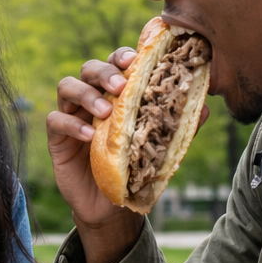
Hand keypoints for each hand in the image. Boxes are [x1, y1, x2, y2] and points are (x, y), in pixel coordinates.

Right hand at [48, 47, 211, 262]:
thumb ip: (177, 125)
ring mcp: (72, 115)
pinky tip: (87, 136)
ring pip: (67, 86)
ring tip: (105, 111)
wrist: (111, 206)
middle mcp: (92, 98)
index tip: (135, 61)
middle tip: (119, 84)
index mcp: (115, 93)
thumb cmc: (134, 168)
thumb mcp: (159, 146)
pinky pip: (56, 120)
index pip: (115, 63)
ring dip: (86, 94)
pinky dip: (71, 124)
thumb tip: (205, 106)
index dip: (122, 56)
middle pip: (89, 68)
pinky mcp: (57, 138)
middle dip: (103, 71)